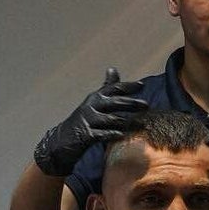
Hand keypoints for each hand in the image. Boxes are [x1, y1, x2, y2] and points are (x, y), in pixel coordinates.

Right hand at [33, 68, 148, 176]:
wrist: (62, 140)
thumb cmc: (85, 121)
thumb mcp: (94, 103)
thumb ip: (106, 88)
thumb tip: (113, 69)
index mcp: (96, 98)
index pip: (113, 88)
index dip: (127, 86)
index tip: (142, 85)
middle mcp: (91, 106)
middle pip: (114, 102)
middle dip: (131, 103)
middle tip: (146, 105)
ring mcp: (88, 120)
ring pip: (110, 119)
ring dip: (127, 122)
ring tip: (141, 125)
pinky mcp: (85, 135)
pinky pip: (101, 134)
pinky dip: (112, 134)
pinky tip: (122, 135)